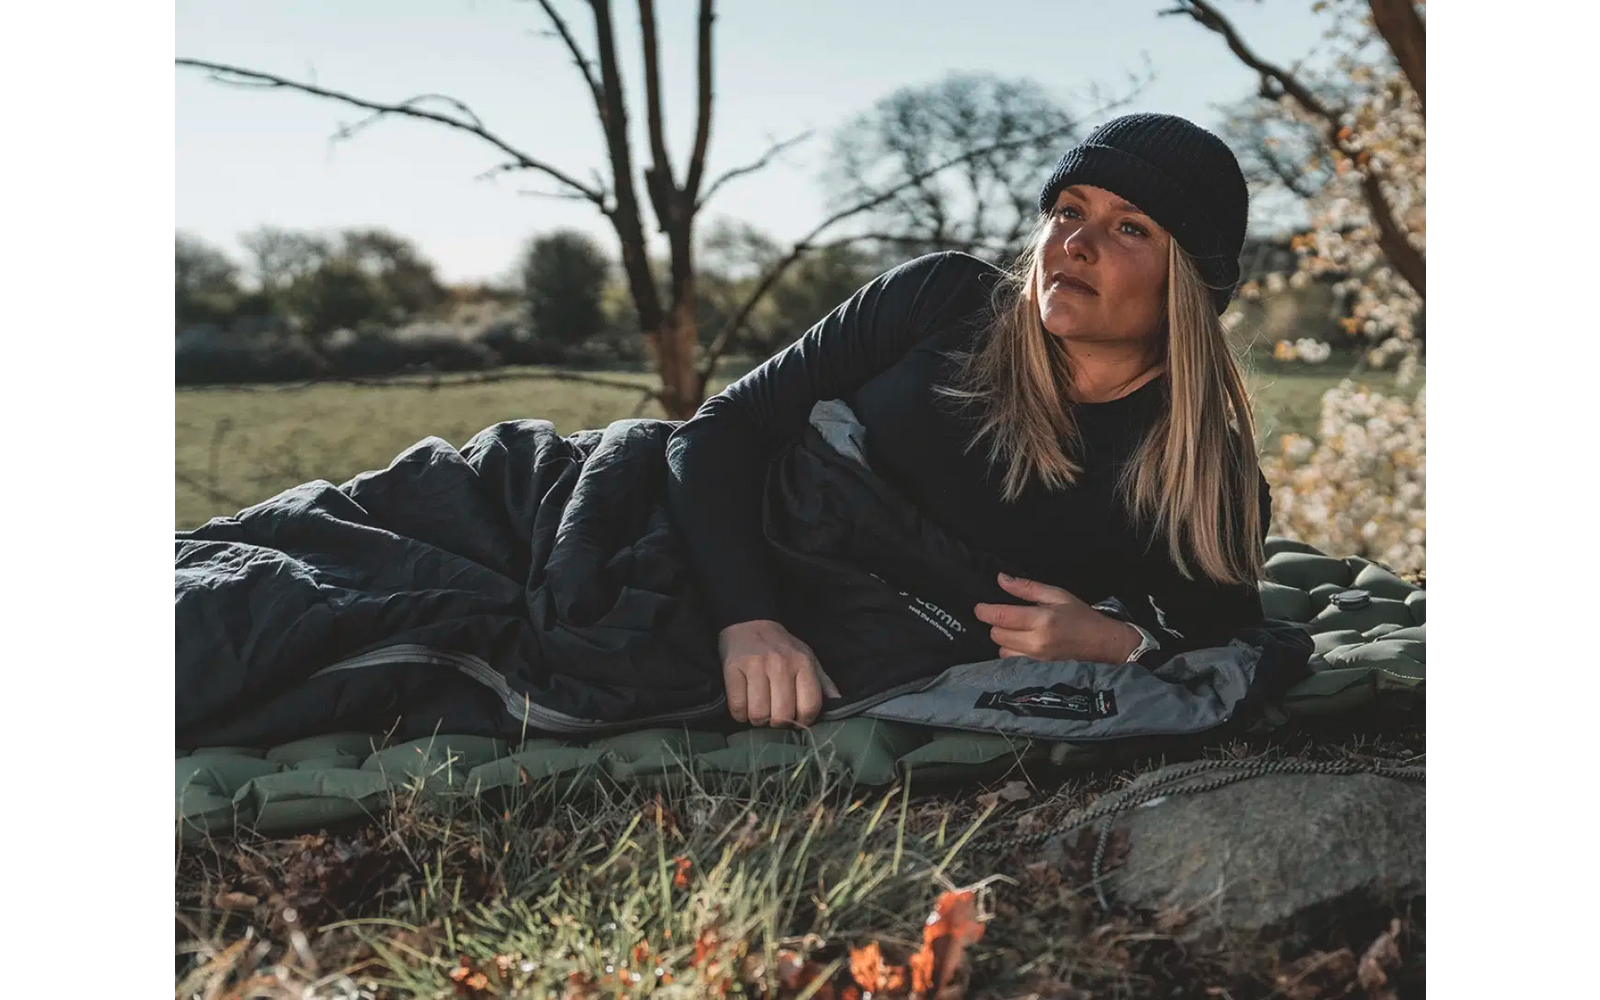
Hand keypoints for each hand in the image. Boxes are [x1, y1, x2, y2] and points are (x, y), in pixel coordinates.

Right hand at [717, 619, 840, 727]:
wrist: (750, 623)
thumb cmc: (783, 648)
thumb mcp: (809, 660)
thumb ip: (824, 684)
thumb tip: (838, 706)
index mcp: (803, 663)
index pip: (809, 707)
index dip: (804, 721)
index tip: (797, 718)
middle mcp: (780, 664)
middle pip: (782, 716)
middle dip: (778, 723)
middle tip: (774, 715)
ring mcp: (755, 665)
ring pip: (758, 714)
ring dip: (757, 719)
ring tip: (759, 710)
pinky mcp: (732, 668)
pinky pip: (737, 707)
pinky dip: (739, 714)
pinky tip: (744, 705)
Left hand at [974, 573, 1141, 663]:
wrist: (1101, 643)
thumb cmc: (1080, 616)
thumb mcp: (1056, 595)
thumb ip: (1026, 588)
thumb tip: (1002, 579)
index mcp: (1041, 620)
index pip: (1001, 617)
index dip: (985, 611)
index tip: (980, 608)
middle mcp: (1036, 642)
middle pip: (997, 635)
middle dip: (997, 624)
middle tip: (1008, 616)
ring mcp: (1036, 659)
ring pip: (1001, 650)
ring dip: (1004, 639)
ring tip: (1018, 630)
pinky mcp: (1036, 669)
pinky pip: (1011, 660)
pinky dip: (1011, 651)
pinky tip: (1021, 642)